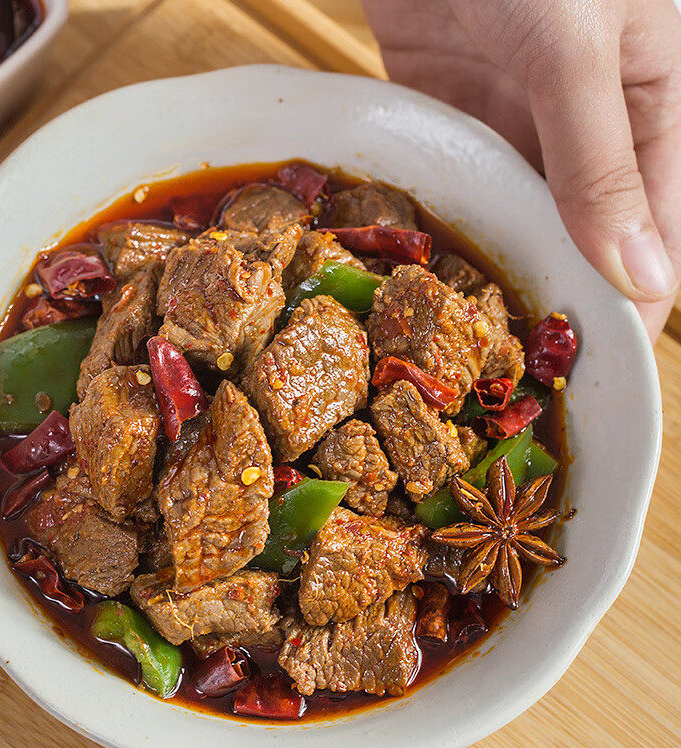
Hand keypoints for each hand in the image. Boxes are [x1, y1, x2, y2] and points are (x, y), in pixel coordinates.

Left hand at [363, 0, 680, 340]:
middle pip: (580, 230)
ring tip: (471, 333)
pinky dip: (443, 222)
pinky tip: (427, 270)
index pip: (654, 226)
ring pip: (513, 212)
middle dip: (555, 292)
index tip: (600, 364)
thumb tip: (638, 277)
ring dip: (494, 267)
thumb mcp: (574, 48)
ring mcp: (513, 115)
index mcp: (651, 99)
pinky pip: (453, 180)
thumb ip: (599, 162)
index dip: (631, 300)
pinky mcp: (450, 109)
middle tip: (522, 366)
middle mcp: (586, 118)